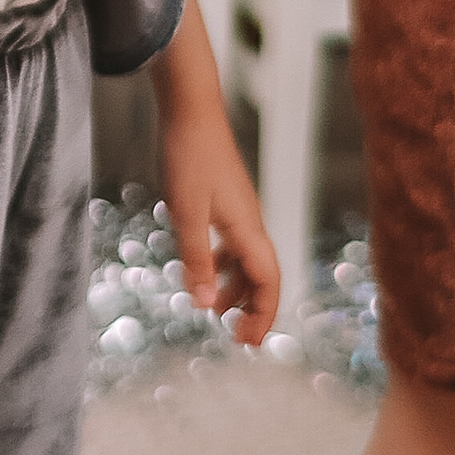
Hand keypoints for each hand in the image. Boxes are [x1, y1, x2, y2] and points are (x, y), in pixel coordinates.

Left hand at [159, 95, 283, 345]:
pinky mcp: (226, 201)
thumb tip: (202, 305)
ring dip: (234, 288)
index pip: (268, 282)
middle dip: (252, 309)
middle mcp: (250, 223)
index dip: (263, 315)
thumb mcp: (185, 213)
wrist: (191, 111)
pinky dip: (222, 263)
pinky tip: (202, 268)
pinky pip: (233, 243)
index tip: (248, 343)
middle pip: (262, 276)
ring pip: (247, 261)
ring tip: (213, 309)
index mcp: (248, 229)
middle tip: (234, 336)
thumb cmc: (189, 157)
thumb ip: (195, 260)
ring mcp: (240, 212)